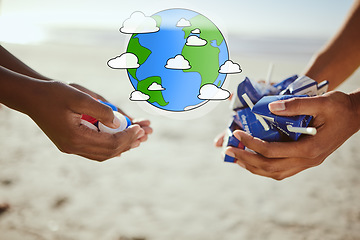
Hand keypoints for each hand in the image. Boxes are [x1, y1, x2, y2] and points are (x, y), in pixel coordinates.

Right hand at [26, 81, 145, 160]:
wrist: (30, 97)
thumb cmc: (53, 93)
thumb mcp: (79, 97)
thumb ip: (101, 110)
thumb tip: (119, 122)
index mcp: (76, 137)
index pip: (110, 143)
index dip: (128, 136)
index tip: (140, 128)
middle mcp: (73, 147)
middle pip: (108, 152)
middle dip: (127, 143)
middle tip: (143, 134)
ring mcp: (70, 148)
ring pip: (102, 154)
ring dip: (120, 147)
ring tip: (135, 140)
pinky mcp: (69, 145)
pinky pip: (94, 151)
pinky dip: (108, 147)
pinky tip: (118, 143)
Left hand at [224, 91, 359, 179]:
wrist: (356, 116)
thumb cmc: (340, 107)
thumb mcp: (321, 101)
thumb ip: (296, 105)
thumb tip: (270, 108)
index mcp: (310, 148)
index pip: (273, 151)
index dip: (252, 143)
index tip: (237, 133)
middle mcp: (308, 160)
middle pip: (270, 167)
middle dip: (246, 159)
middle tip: (228, 150)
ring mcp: (308, 163)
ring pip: (275, 172)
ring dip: (254, 167)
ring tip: (237, 159)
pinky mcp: (307, 160)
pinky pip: (282, 170)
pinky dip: (266, 167)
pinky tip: (256, 160)